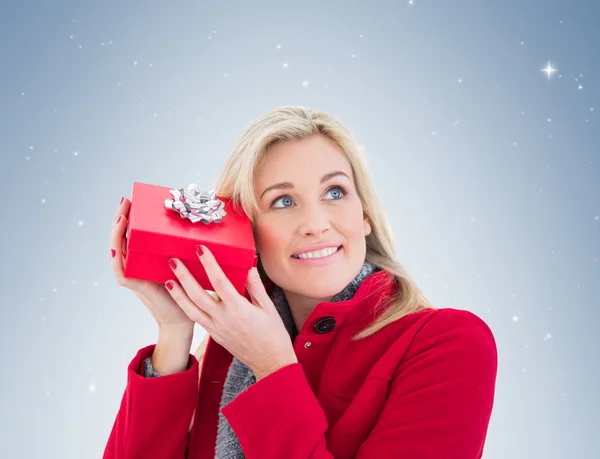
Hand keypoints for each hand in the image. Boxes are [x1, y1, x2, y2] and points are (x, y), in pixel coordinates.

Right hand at [109, 197, 194, 333]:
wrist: (183, 316)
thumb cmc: (186, 288)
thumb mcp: (182, 260)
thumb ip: (179, 245)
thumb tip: (190, 221)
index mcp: (142, 257)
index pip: (130, 233)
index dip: (128, 216)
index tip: (132, 199)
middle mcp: (134, 264)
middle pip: (120, 237)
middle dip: (120, 218)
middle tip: (125, 200)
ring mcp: (132, 274)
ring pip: (116, 251)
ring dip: (116, 233)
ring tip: (121, 216)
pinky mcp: (135, 286)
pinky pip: (121, 271)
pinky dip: (117, 259)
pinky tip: (117, 247)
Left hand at [165, 245, 297, 379]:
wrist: (270, 362)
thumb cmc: (273, 334)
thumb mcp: (268, 307)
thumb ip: (255, 285)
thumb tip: (248, 265)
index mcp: (238, 309)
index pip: (219, 281)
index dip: (208, 263)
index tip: (200, 249)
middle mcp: (223, 319)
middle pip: (197, 294)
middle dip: (184, 276)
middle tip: (173, 261)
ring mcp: (216, 329)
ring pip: (191, 309)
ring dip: (178, 294)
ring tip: (167, 280)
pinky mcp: (214, 335)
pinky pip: (196, 319)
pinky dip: (186, 307)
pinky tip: (180, 298)